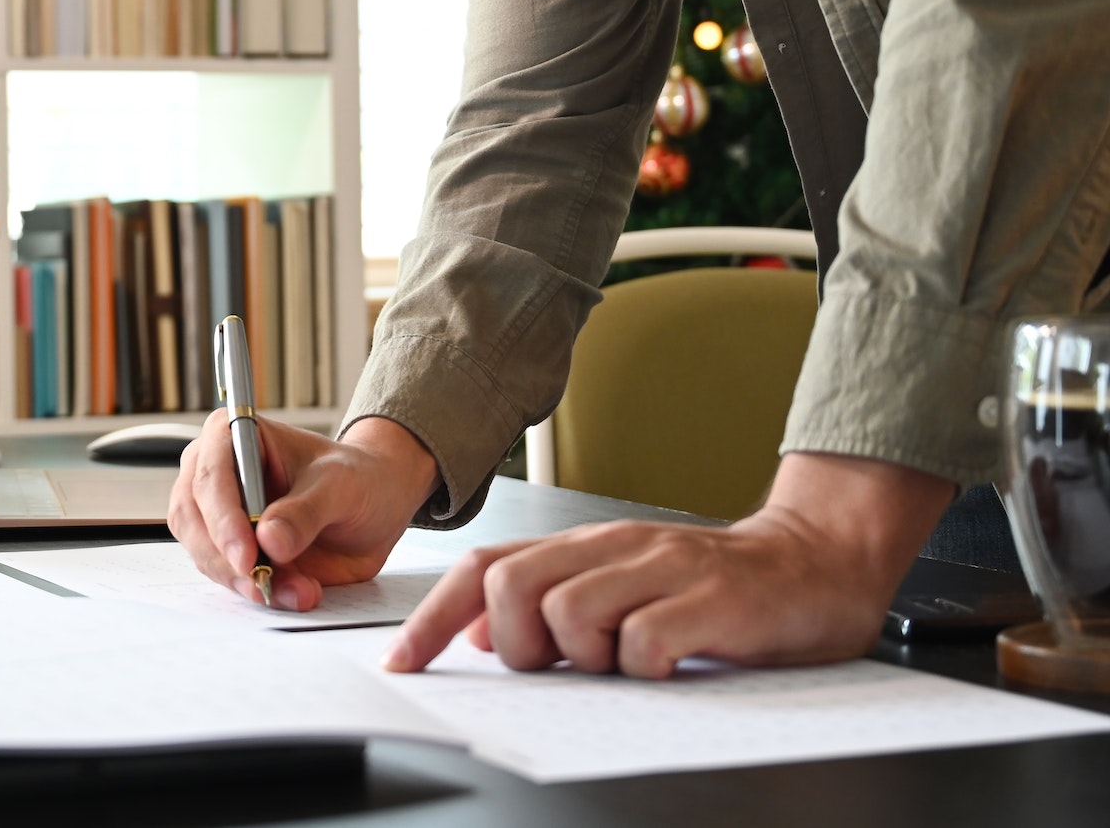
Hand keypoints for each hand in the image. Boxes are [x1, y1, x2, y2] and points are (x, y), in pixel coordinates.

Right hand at [169, 413, 439, 610]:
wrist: (374, 506)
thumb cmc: (355, 478)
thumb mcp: (340, 486)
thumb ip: (306, 511)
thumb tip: (269, 538)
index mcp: (234, 435)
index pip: (210, 475)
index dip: (222, 517)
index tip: (247, 555)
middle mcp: (214, 472)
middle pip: (194, 518)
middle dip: (227, 558)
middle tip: (264, 582)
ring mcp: (217, 513)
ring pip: (205, 553)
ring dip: (245, 581)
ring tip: (299, 589)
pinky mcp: (229, 549)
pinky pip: (228, 576)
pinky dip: (257, 591)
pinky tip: (293, 592)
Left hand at [382, 452, 956, 677]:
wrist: (816, 563)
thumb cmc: (714, 589)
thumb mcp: (621, 587)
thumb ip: (551, 599)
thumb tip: (472, 632)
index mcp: (583, 547)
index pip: (485, 569)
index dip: (433, 618)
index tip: (402, 664)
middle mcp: (614, 548)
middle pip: (512, 589)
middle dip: (518, 645)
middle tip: (563, 668)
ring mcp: (662, 569)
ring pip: (568, 614)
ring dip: (584, 658)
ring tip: (627, 664)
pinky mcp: (711, 601)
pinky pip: (642, 645)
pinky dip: (644, 670)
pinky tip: (669, 669)